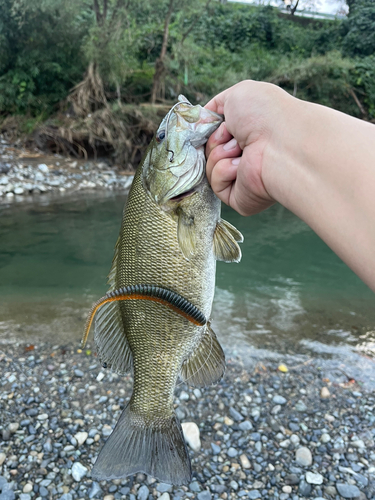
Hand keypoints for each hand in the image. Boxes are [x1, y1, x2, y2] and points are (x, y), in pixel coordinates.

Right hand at [205, 80, 293, 215]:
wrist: (279, 143)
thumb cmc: (265, 115)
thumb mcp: (237, 95)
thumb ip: (216, 105)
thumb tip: (202, 120)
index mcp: (249, 135)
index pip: (216, 136)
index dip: (210, 130)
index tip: (214, 123)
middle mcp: (247, 157)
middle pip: (209, 151)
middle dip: (215, 140)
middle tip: (233, 135)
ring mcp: (243, 178)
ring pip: (209, 168)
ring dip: (219, 154)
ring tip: (240, 150)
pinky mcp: (238, 197)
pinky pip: (216, 185)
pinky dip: (224, 171)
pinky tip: (242, 166)